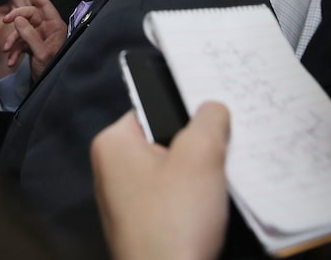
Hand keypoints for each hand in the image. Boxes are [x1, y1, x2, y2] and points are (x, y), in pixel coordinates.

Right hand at [0, 0, 65, 80]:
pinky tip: (12, 60)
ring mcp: (40, 36)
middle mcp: (48, 28)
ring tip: (7, 50)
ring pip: (22, 29)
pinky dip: (15, 50)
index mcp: (55, 26)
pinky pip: (21, 42)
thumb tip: (18, 18)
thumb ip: (30, 35)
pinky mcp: (33, 45)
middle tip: (5, 21)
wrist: (49, 87)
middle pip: (29, 14)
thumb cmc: (51, 70)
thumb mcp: (41, 53)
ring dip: (13, 38)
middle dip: (16, 18)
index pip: (44, 4)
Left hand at [91, 103, 230, 259]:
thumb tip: (213, 107)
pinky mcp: (141, 224)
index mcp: (112, 144)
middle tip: (220, 154)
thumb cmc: (174, 222)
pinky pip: (171, 198)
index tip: (213, 121)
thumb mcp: (200, 157)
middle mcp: (110, 169)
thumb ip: (208, 120)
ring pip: (171, 171)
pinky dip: (191, 201)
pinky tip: (209, 209)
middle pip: (164, 140)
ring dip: (197, 176)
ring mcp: (124, 200)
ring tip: (217, 183)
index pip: (152, 107)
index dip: (185, 111)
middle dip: (195, 147)